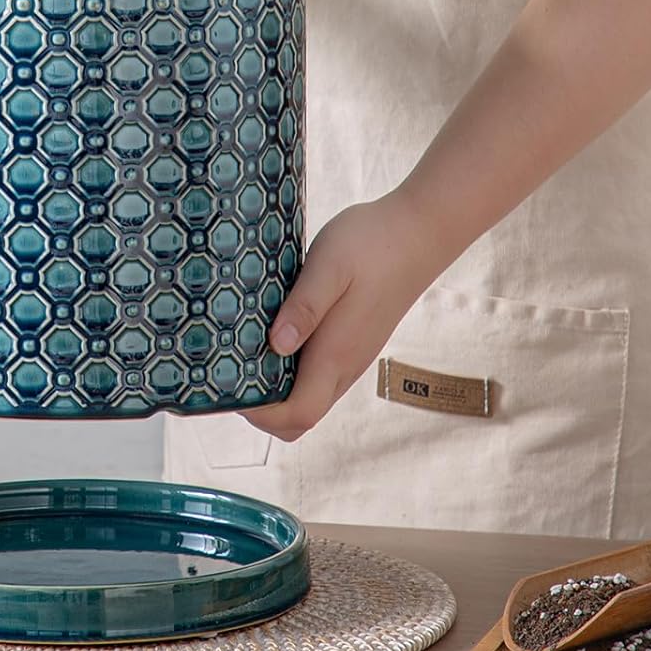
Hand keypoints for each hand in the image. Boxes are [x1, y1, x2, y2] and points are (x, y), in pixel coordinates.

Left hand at [242, 192, 445, 441]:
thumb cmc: (370, 244)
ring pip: (311, 397)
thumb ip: (304, 308)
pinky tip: (275, 335)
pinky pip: (320, 375)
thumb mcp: (328, 267)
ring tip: (246, 350)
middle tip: (232, 369)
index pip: (298, 415)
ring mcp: (353, 356)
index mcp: (335, 354)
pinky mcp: (356, 342)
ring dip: (277, 390)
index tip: (233, 387)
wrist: (417, 233)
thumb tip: (276, 346)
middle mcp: (346, 366)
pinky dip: (293, 372)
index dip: (263, 415)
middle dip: (264, 408)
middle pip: (302, 416)